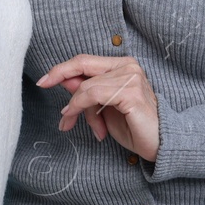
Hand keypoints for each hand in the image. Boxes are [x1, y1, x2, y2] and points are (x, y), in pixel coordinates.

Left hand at [38, 54, 160, 162]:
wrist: (162, 145)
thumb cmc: (134, 128)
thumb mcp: (103, 109)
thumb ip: (87, 93)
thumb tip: (64, 80)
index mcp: (123, 66)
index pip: (86, 60)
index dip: (62, 68)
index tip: (44, 80)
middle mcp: (128, 66)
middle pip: (82, 64)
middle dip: (59, 76)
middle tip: (43, 86)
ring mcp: (131, 77)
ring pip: (86, 86)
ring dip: (75, 108)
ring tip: (75, 125)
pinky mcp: (130, 92)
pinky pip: (93, 96)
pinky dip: (81, 109)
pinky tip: (86, 124)